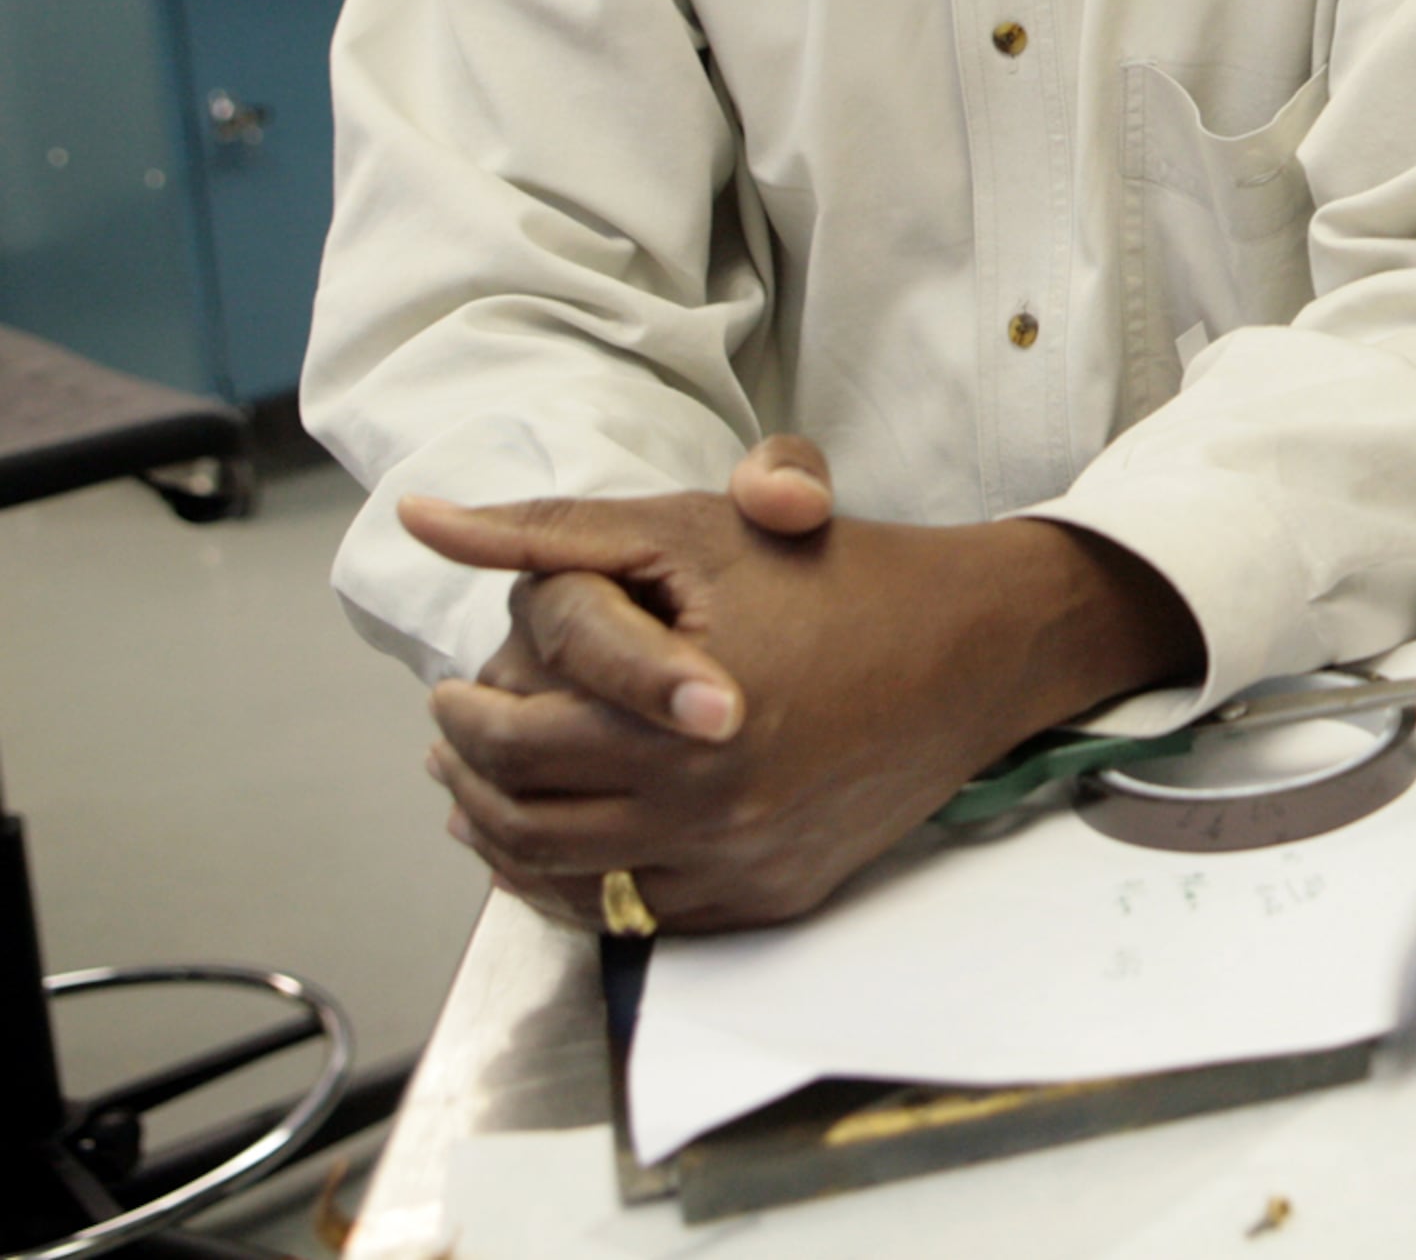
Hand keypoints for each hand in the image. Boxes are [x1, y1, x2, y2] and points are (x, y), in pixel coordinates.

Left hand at [405, 437, 1199, 933]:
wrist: (977, 648)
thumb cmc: (838, 571)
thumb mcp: (692, 527)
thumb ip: (549, 529)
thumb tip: (420, 515)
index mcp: (686, 711)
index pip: (515, 741)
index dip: (464, 716)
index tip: (451, 690)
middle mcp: (715, 802)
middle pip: (528, 820)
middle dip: (469, 778)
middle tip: (457, 739)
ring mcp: (745, 861)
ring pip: (572, 885)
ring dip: (506, 842)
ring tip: (486, 796)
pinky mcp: (772, 898)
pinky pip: (639, 919)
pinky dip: (580, 888)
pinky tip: (565, 844)